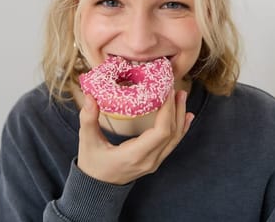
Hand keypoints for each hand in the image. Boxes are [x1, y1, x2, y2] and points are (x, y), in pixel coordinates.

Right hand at [76, 89, 194, 184]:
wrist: (97, 187)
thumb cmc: (92, 164)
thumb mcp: (87, 141)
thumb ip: (88, 119)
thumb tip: (89, 96)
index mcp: (134, 155)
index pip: (161, 132)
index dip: (167, 111)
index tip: (166, 91)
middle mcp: (149, 160)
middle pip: (171, 133)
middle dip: (175, 109)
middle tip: (175, 88)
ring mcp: (154, 162)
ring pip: (175, 138)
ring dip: (180, 116)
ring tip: (182, 96)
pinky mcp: (155, 161)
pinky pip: (172, 144)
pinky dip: (181, 129)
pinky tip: (186, 116)